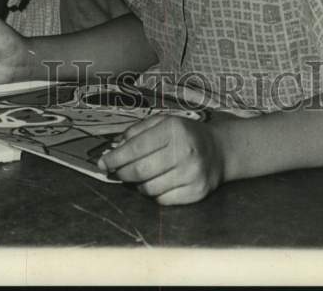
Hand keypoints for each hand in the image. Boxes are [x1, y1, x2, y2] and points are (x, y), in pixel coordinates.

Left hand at [96, 114, 224, 204]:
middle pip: (140, 171)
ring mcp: (191, 174)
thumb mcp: (164, 122)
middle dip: (122, 173)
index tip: (102, 163)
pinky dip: (154, 194)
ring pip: (149, 188)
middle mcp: (184, 151)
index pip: (136, 148)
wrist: (220, 150)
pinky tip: (156, 183)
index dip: (115, 157)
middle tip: (116, 172)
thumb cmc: (186, 134)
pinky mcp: (196, 193)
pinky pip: (163, 200)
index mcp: (173, 130)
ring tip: (139, 176)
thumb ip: (138, 130)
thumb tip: (114, 146)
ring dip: (138, 185)